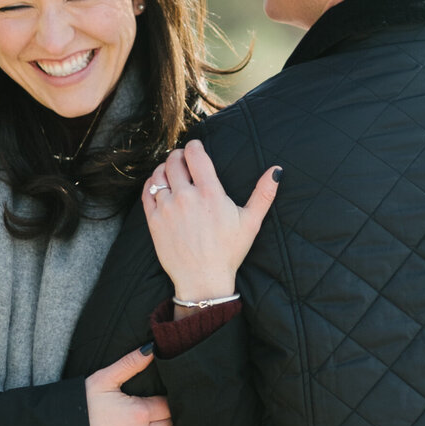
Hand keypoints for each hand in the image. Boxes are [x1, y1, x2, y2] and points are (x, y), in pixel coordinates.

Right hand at [85, 348, 172, 425]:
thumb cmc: (82, 403)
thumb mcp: (104, 379)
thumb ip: (130, 364)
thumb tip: (151, 348)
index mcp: (139, 411)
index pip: (167, 405)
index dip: (163, 401)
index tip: (155, 398)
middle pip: (169, 424)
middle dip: (163, 416)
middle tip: (153, 411)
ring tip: (150, 425)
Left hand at [142, 140, 279, 309]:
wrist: (203, 280)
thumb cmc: (229, 252)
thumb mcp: (251, 222)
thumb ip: (264, 193)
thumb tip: (277, 170)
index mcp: (210, 194)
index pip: (195, 155)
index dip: (194, 146)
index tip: (196, 148)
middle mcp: (186, 197)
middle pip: (174, 160)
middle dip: (179, 155)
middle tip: (183, 159)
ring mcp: (167, 209)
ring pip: (159, 174)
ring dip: (164, 168)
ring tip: (171, 172)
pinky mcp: (154, 221)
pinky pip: (147, 193)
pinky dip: (151, 184)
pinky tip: (158, 186)